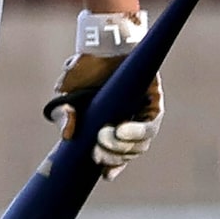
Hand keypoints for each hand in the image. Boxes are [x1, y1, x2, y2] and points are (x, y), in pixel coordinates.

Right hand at [42, 9, 162, 177]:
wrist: (103, 43)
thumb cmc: (84, 69)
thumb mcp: (67, 93)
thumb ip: (65, 114)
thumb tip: (68, 135)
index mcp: (109, 127)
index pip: (116, 155)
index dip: (113, 167)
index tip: (105, 175)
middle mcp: (129, 123)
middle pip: (129, 153)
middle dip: (113, 157)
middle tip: (96, 153)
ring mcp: (143, 114)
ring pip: (141, 144)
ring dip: (122, 147)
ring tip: (104, 137)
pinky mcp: (154, 103)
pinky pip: (150, 125)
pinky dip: (136, 132)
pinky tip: (119, 129)